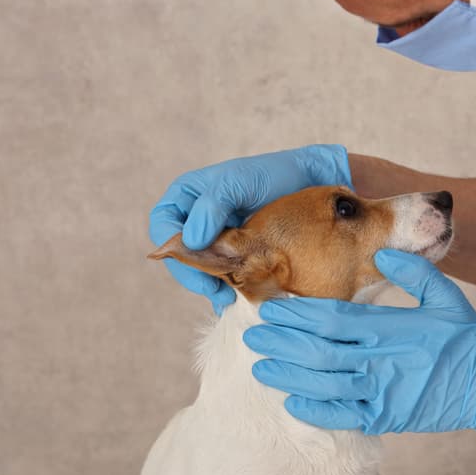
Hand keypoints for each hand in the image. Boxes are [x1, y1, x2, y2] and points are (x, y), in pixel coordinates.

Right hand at [149, 145, 350, 312]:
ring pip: (202, 270)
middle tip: (215, 290)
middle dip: (194, 274)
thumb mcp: (240, 182)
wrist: (311, 184)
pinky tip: (240, 300)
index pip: (164, 224)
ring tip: (230, 298)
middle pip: (180, 255)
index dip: (172, 246)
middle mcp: (198, 219)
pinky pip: (225, 276)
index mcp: (188, 195)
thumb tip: (191, 240)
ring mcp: (218, 240)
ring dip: (212, 286)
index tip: (195, 261)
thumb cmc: (274, 173)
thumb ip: (212, 206)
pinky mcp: (238, 256)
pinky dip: (230, 289)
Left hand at [242, 250, 475, 443]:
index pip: (332, 318)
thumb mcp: (447, 297)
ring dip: (289, 375)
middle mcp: (380, 360)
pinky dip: (315, 410)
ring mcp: (381, 392)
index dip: (297, 313)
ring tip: (261, 366)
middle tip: (253, 335)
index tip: (272, 306)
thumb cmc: (467, 340)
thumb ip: (414, 272)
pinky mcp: (385, 417)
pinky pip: (343, 416)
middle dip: (281, 342)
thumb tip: (380, 253)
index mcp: (391, 328)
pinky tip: (293, 401)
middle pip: (318, 351)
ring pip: (323, 384)